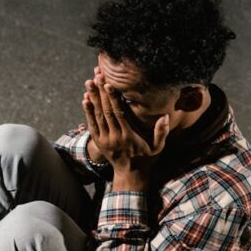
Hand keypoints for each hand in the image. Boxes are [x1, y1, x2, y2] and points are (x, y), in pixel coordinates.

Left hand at [83, 69, 169, 189]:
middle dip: (101, 92)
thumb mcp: (157, 148)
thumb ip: (161, 132)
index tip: (109, 84)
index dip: (113, 98)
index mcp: (128, 136)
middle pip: (106, 111)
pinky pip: (91, 124)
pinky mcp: (98, 142)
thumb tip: (165, 117)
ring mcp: (105, 140)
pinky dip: (88, 111)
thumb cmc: (146, 159)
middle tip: (97, 75)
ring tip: (89, 82)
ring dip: (92, 98)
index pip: (119, 114)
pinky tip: (85, 99)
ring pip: (97, 116)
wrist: (131, 175)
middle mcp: (115, 137)